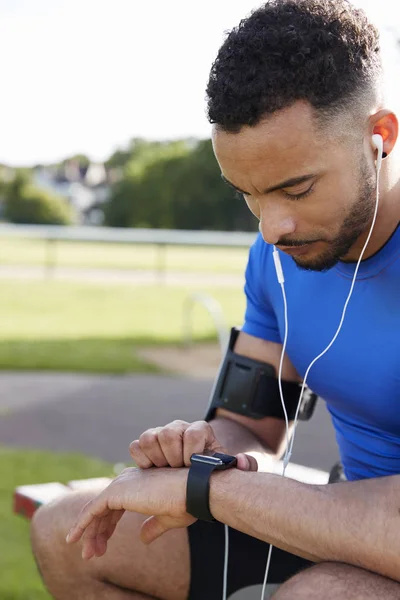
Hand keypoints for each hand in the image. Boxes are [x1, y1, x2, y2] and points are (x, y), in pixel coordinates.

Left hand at [66, 467, 194, 557]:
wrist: (192, 491)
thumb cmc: (185, 502)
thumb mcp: (166, 518)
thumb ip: (152, 526)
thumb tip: (143, 538)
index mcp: (138, 484)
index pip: (114, 507)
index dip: (107, 529)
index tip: (101, 549)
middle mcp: (127, 481)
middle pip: (103, 510)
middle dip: (96, 533)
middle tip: (91, 555)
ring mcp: (121, 485)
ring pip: (96, 511)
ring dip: (89, 534)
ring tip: (88, 555)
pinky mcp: (116, 492)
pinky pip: (93, 510)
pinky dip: (82, 525)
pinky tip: (74, 539)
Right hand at [129, 419, 257, 471]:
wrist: (194, 478)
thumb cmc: (211, 474)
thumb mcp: (229, 471)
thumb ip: (244, 466)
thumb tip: (241, 461)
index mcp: (200, 430)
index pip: (194, 432)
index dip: (193, 453)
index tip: (193, 468)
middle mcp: (179, 428)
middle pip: (168, 433)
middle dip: (173, 458)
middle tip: (179, 471)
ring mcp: (161, 433)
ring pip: (150, 437)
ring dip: (156, 459)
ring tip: (166, 472)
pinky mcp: (146, 443)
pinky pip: (136, 446)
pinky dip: (142, 460)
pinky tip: (153, 472)